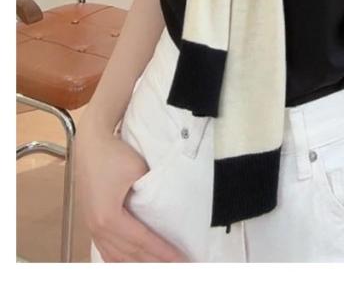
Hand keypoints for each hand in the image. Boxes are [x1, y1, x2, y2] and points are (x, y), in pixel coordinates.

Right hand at [76, 121, 188, 261]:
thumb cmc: (115, 155)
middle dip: (155, 263)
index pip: (143, 242)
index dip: (164, 253)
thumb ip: (151, 192)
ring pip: (116, 257)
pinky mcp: (91, 222)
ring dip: (138, 265)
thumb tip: (168, 207)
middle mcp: (98, 228)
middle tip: (178, 268)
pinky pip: (106, 251)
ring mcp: (92, 227)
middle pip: (130, 255)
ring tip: (160, 269)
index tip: (183, 260)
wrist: (90, 144)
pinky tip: (131, 265)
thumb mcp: (138, 171)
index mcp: (109, 218)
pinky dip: (120, 261)